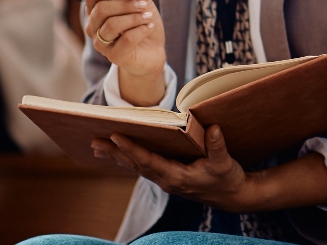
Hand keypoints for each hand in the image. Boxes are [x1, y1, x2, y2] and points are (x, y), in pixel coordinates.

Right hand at [83, 0, 166, 105]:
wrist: (152, 50)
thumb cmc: (142, 22)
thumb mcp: (143, 1)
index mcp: (96, 9)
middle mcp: (93, 26)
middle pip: (101, 9)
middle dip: (126, 4)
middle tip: (144, 5)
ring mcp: (101, 43)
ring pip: (112, 25)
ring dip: (135, 18)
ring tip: (148, 17)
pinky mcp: (114, 56)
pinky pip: (126, 39)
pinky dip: (141, 30)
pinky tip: (149, 28)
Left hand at [95, 124, 326, 212]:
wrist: (232, 196)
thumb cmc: (228, 179)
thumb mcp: (225, 163)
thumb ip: (217, 146)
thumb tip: (213, 128)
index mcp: (177, 177)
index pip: (148, 161)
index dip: (131, 148)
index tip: (115, 137)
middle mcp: (167, 180)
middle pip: (135, 165)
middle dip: (115, 153)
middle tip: (94, 142)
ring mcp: (166, 180)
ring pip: (137, 167)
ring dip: (118, 156)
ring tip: (98, 147)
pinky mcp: (169, 177)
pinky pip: (144, 167)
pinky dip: (130, 159)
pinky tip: (120, 154)